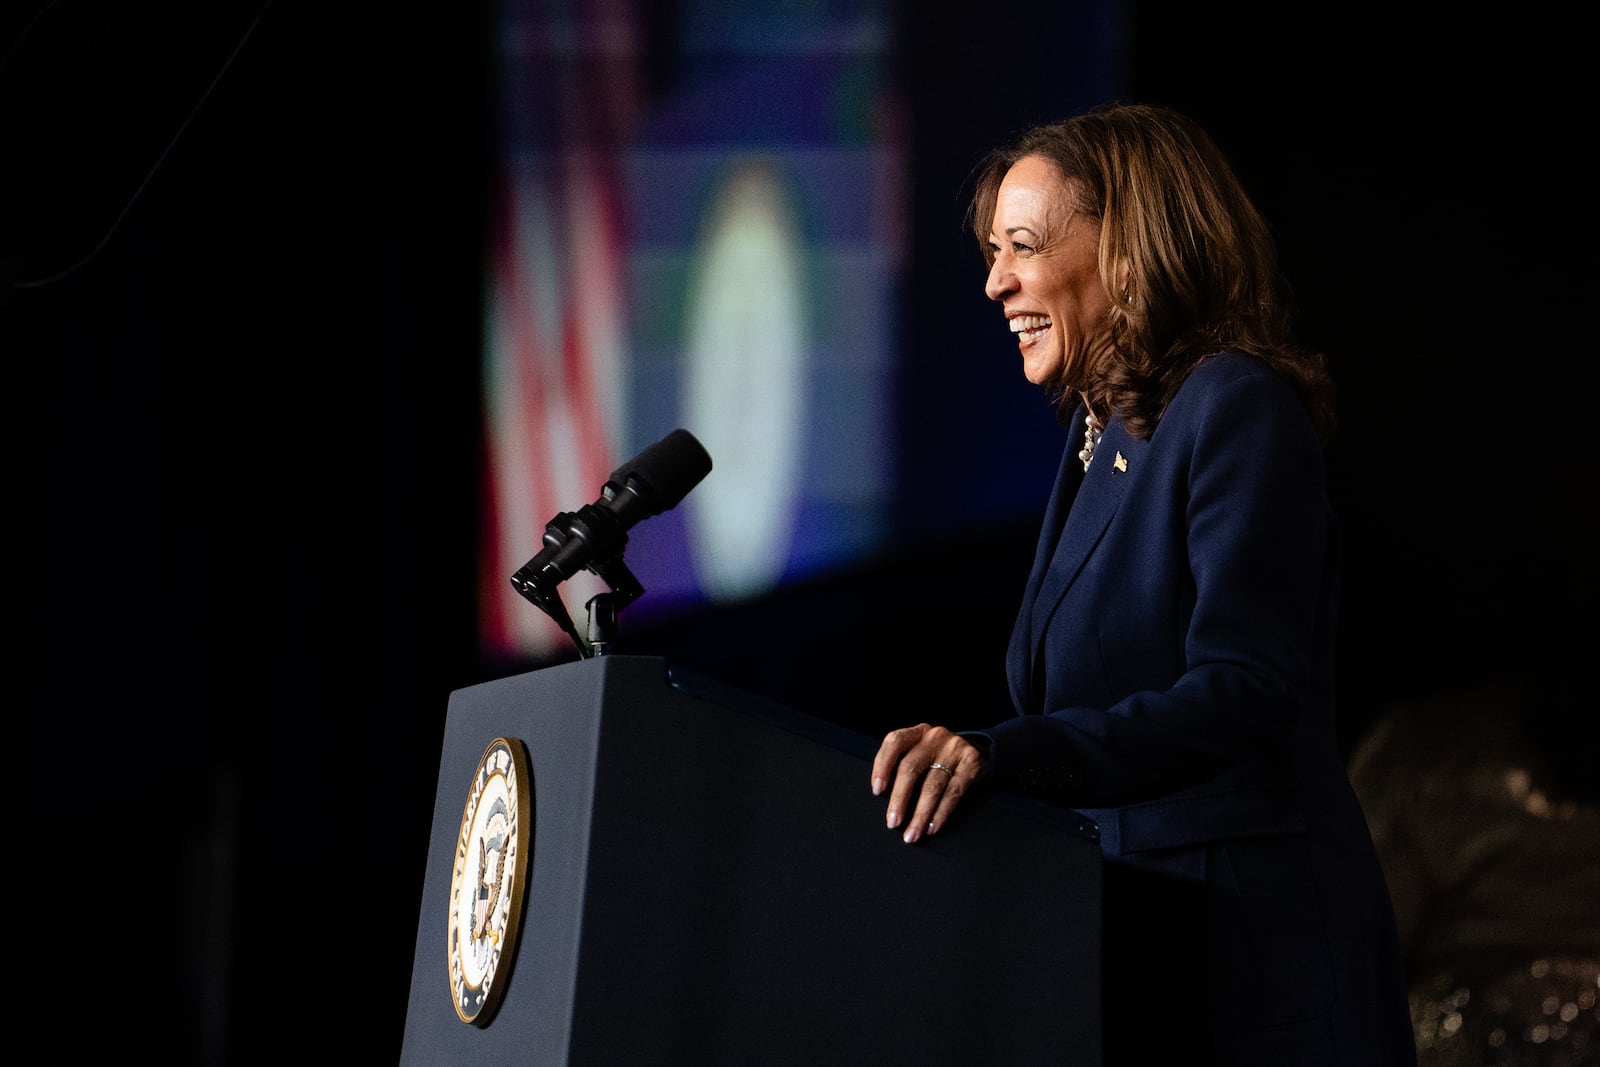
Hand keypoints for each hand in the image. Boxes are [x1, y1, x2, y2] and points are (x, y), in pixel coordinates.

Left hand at [871, 723, 985, 843]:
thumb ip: (904, 763)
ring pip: (932, 786)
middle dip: (899, 799)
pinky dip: (940, 814)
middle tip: (892, 822)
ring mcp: (954, 749)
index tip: (876, 790)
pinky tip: (932, 827)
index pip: (894, 742)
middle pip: (910, 768)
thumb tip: (883, 796)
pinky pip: (953, 793)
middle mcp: (934, 737)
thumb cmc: (940, 757)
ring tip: (912, 833)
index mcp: (917, 732)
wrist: (980, 750)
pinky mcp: (971, 764)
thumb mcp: (922, 750)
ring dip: (920, 815)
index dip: (882, 766)